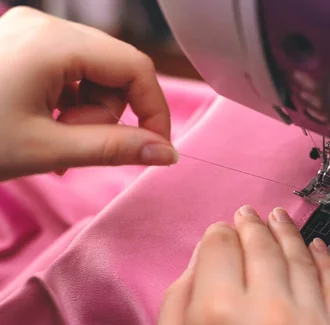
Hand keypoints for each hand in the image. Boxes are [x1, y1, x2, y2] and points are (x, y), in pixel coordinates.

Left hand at [0, 7, 174, 180]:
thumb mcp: (48, 149)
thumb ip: (115, 149)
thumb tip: (167, 153)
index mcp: (54, 43)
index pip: (136, 68)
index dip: (155, 110)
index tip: (156, 147)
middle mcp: (45, 26)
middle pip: (116, 68)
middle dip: (111, 112)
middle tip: (79, 144)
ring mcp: (31, 32)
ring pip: (95, 72)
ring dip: (90, 111)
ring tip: (57, 138)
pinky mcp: (22, 44)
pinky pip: (70, 71)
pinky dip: (70, 102)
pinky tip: (47, 124)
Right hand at [150, 206, 329, 324]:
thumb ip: (181, 298)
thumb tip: (208, 255)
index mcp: (217, 316)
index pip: (221, 245)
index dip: (219, 234)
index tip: (221, 233)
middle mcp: (269, 315)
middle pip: (262, 246)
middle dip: (253, 226)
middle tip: (250, 215)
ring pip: (301, 259)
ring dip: (289, 234)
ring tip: (280, 220)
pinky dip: (327, 261)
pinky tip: (316, 246)